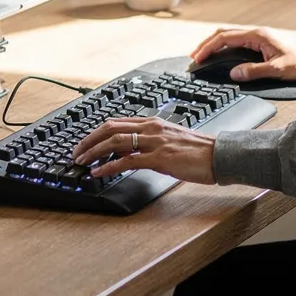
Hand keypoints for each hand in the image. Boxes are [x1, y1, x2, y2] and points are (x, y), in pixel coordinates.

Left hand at [73, 117, 217, 183]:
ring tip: (82, 162)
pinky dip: (108, 167)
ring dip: (93, 152)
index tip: (85, 143)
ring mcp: (154, 142)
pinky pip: (127, 161)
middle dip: (88, 140)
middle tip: (76, 153)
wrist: (219, 156)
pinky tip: (99, 173)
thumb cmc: (199, 151)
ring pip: (114, 142)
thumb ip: (149, 144)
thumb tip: (128, 153)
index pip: (117, 122)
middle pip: (110, 128)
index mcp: (153, 122)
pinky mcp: (159, 158)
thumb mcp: (170, 141)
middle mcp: (151, 128)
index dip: (96, 132)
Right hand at [189, 25, 295, 82]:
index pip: (225, 37)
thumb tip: (234, 74)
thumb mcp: (277, 69)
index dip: (209, 47)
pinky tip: (218, 55)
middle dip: (206, 44)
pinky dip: (223, 46)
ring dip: (213, 44)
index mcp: (256, 36)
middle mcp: (254, 33)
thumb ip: (254, 71)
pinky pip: (235, 41)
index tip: (199, 58)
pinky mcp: (258, 42)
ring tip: (202, 55)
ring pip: (228, 36)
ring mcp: (256, 37)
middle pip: (223, 33)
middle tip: (194, 57)